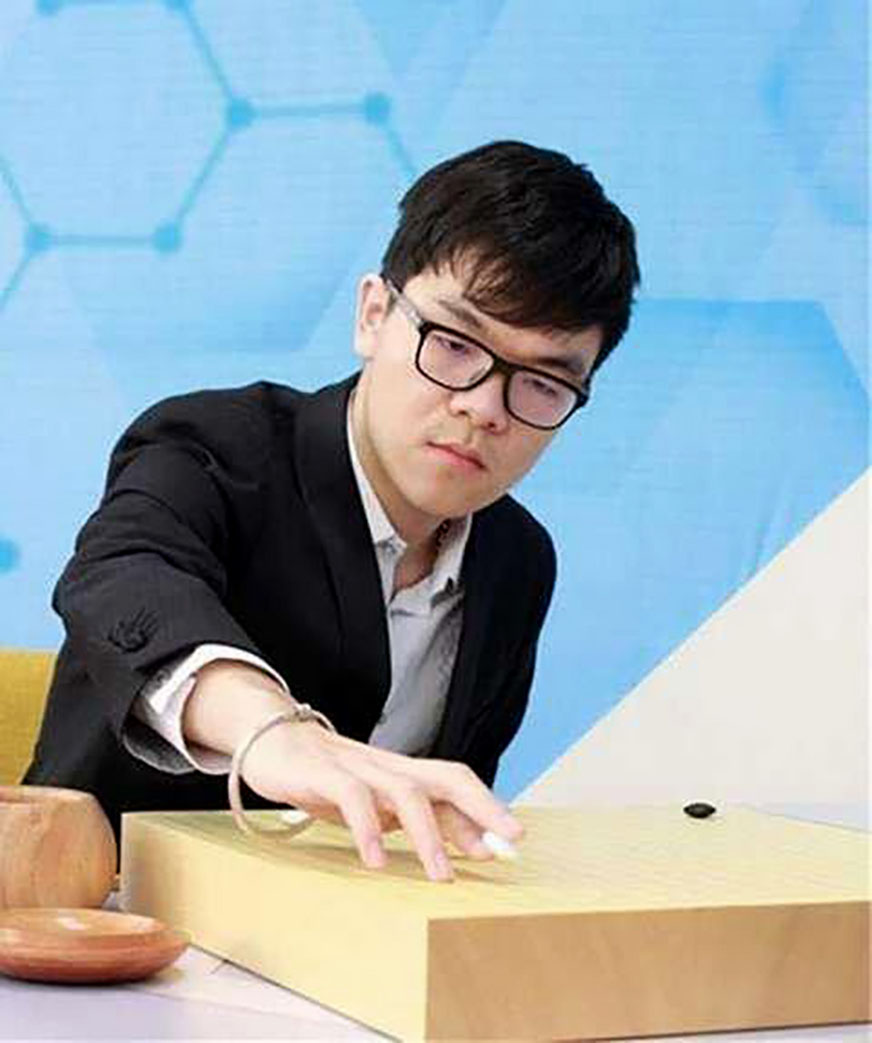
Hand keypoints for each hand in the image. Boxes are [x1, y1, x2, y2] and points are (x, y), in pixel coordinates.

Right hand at [185, 660, 523, 881]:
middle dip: (480, 807)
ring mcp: (357, 767)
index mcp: (403, 772)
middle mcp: (388, 766)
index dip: (486, 808)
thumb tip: (474, 843)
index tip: (513, 842)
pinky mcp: (323, 774)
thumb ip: (422, 818)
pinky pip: (353, 798)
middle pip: (446, 777)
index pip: (456, 782)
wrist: (271, 740)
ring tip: (440, 875)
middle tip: (504, 844)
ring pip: (405, 792)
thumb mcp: (378, 802)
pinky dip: (368, 829)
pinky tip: (376, 860)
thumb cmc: (329, 779)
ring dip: (428, 835)